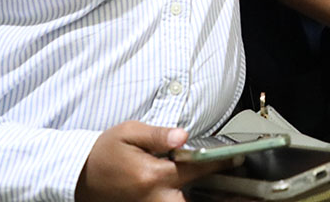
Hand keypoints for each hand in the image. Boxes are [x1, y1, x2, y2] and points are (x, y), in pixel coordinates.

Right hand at [75, 121, 234, 201]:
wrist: (79, 175)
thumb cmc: (105, 152)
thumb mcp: (128, 133)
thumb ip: (158, 135)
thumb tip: (183, 135)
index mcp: (152, 176)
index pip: (195, 169)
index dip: (219, 164)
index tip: (238, 160)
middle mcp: (154, 197)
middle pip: (196, 201)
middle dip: (222, 198)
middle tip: (250, 195)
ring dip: (211, 201)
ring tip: (239, 198)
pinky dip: (193, 201)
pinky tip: (211, 196)